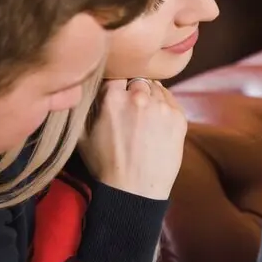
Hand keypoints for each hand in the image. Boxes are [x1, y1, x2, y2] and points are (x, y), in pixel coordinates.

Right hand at [77, 78, 186, 198]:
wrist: (135, 189)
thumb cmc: (105, 163)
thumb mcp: (82, 133)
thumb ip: (86, 104)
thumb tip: (84, 85)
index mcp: (112, 98)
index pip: (115, 72)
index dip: (115, 80)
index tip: (115, 89)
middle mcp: (139, 97)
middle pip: (138, 78)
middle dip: (133, 88)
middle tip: (130, 106)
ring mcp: (162, 107)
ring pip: (156, 87)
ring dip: (149, 95)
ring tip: (143, 116)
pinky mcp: (179, 117)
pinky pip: (171, 100)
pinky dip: (164, 105)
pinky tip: (156, 121)